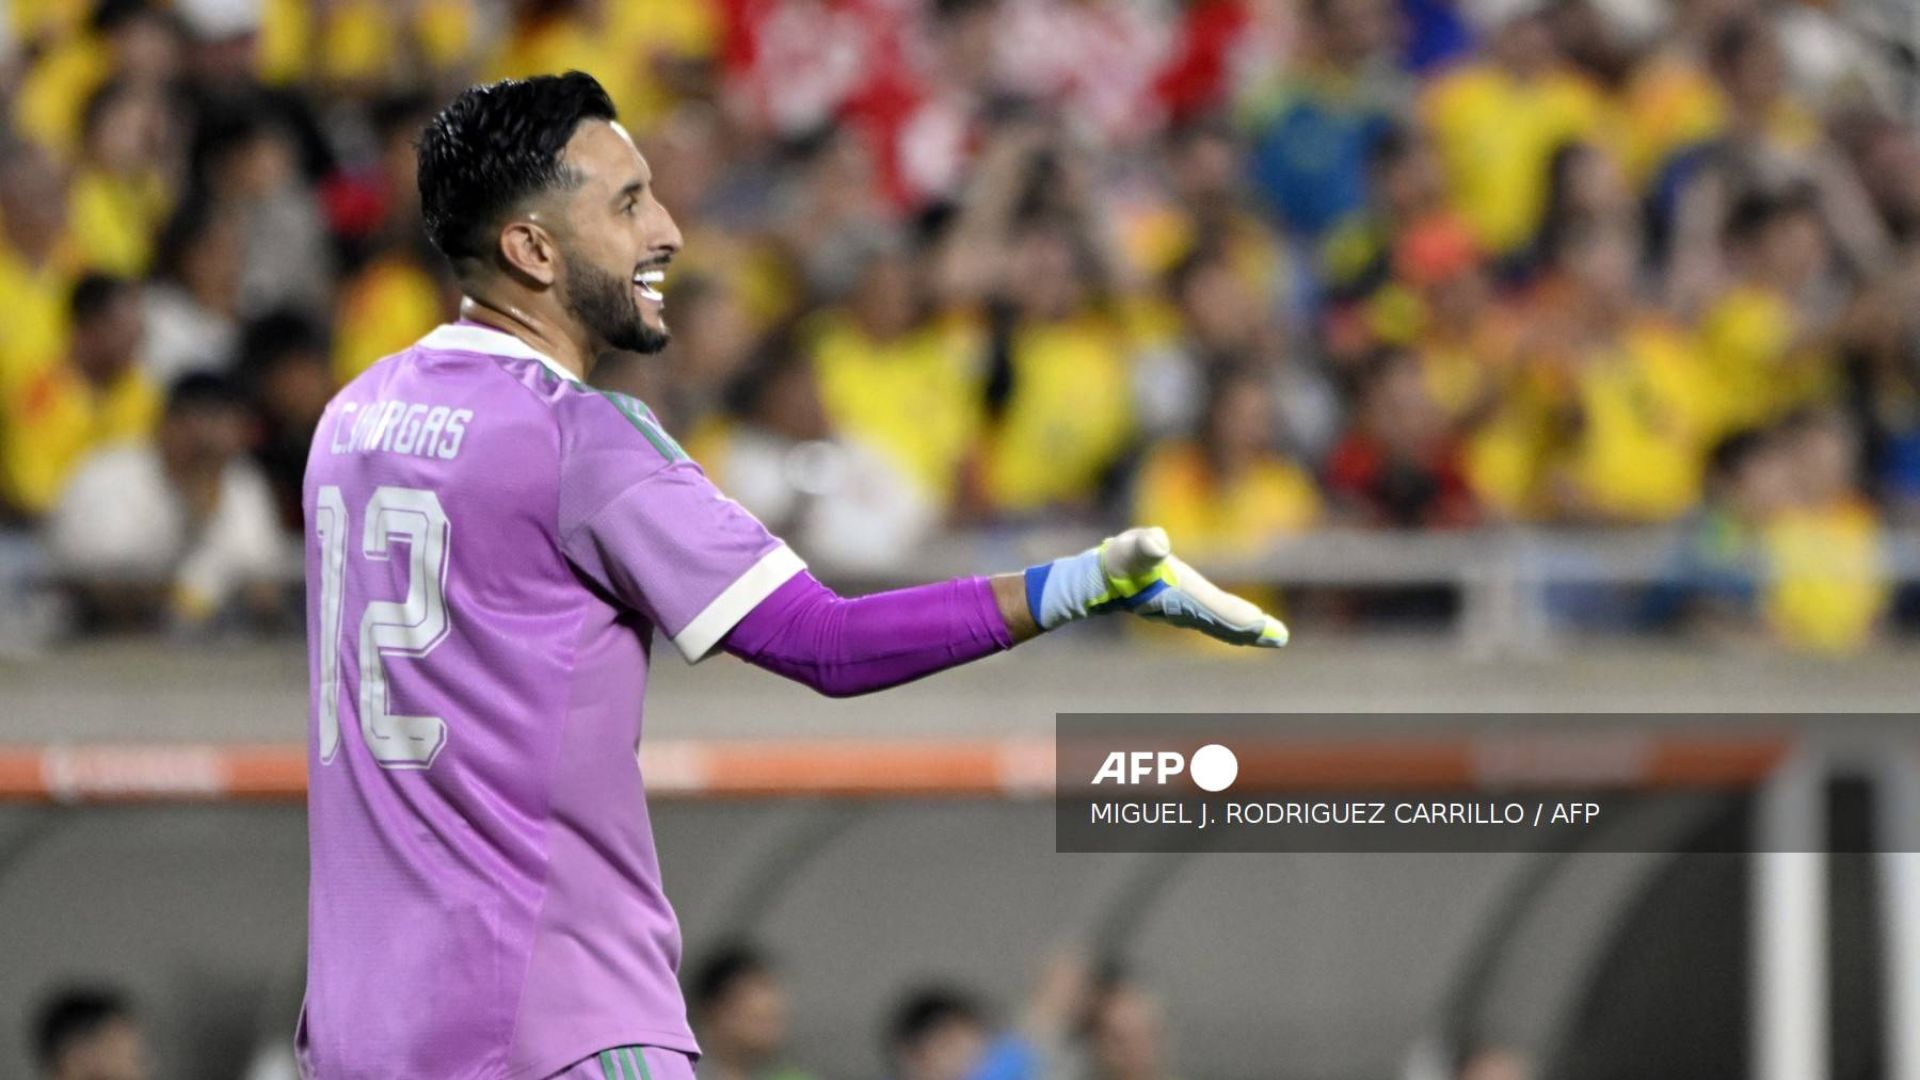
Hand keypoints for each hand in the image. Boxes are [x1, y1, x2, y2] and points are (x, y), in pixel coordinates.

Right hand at [1024, 527, 1288, 647]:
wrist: (1095, 582)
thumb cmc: (1118, 561)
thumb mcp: (1133, 548)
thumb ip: (1146, 545)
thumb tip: (1156, 542)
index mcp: (1183, 598)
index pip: (1219, 610)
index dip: (1242, 618)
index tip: (1268, 628)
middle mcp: (1187, 611)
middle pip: (1226, 624)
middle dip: (1252, 631)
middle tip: (1280, 638)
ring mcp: (1183, 613)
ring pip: (1220, 624)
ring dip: (1243, 629)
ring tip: (1265, 633)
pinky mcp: (1179, 609)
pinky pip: (1213, 619)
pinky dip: (1230, 623)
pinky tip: (1239, 624)